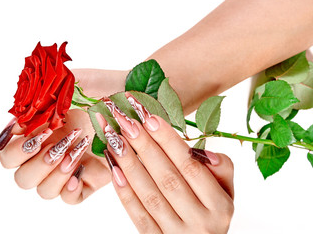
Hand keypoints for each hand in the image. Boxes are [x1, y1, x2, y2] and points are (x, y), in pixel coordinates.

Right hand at [0, 69, 126, 203]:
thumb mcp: (66, 85)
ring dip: (57, 171)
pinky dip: (71, 189)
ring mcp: (68, 168)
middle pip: (22, 179)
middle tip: (58, 141)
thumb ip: (39, 98)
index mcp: (37, 135)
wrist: (127, 95)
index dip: (17, 148)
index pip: (8, 156)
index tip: (39, 129)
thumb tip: (18, 118)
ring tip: (78, 148)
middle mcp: (49, 155)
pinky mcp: (89, 179)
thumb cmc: (96, 87)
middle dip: (37, 162)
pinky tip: (79, 172)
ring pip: (45, 191)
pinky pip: (71, 198)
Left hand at [97, 94, 233, 232]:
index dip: (169, 141)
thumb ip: (222, 169)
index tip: (150, 119)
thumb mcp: (226, 192)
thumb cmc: (211, 212)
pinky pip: (138, 215)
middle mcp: (200, 222)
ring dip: (130, 165)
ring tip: (115, 140)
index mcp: (219, 206)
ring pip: (150, 195)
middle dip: (145, 147)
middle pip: (168, 178)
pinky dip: (125, 191)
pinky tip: (114, 169)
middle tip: (127, 122)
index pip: (191, 166)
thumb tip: (201, 151)